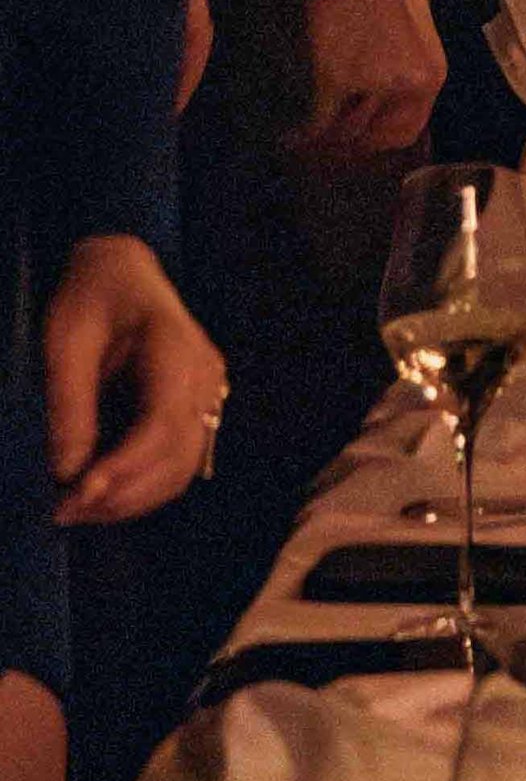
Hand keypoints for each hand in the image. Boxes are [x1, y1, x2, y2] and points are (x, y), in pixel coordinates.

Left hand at [45, 237, 227, 525]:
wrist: (121, 268)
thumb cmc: (91, 295)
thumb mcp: (66, 339)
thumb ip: (69, 404)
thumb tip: (67, 474)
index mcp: (175, 347)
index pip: (162, 424)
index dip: (123, 468)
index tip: (75, 494)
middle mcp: (204, 375)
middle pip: (178, 457)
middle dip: (122, 496)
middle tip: (63, 512)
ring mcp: (207, 392)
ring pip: (183, 469)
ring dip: (133, 500)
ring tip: (79, 508)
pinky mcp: (197, 406)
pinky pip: (180, 461)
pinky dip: (144, 487)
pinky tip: (104, 491)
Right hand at [292, 0, 446, 167]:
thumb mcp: (410, 32)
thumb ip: (400, 71)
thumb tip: (373, 103)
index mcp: (429, 74)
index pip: (405, 131)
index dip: (377, 140)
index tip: (356, 141)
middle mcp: (404, 86)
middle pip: (369, 136)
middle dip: (343, 141)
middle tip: (322, 143)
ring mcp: (368, 85)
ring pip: (339, 131)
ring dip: (322, 134)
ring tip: (305, 134)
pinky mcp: (332, 79)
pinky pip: (313, 120)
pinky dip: (299, 128)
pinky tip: (289, 131)